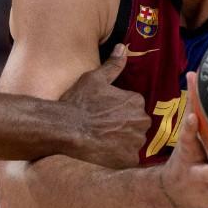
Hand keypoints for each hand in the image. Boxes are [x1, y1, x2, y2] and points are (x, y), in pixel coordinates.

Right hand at [60, 44, 149, 168]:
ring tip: (103, 140)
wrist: (66, 128)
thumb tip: (123, 48)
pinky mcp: (129, 158)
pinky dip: (119, 156)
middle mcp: (141, 120)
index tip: (105, 113)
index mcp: (136, 101)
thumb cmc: (79, 102)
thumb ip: (113, 65)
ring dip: (123, 141)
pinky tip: (104, 151)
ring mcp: (136, 141)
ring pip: (134, 141)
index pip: (134, 106)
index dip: (119, 110)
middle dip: (125, 126)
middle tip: (104, 128)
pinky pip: (129, 158)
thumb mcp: (94, 79)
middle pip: (137, 124)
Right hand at [155, 71, 207, 207]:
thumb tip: (192, 72)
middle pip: (206, 173)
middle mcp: (197, 175)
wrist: (174, 196)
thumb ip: (191, 106)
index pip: (187, 139)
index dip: (190, 128)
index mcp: (188, 154)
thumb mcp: (185, 135)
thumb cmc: (186, 157)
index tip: (194, 117)